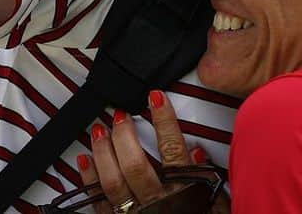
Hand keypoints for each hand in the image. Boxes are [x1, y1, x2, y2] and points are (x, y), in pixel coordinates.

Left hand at [79, 90, 229, 212]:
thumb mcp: (216, 207)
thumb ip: (208, 181)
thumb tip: (197, 153)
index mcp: (183, 195)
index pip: (173, 150)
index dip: (163, 120)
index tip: (156, 98)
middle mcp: (156, 204)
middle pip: (135, 164)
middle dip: (125, 135)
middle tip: (120, 114)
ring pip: (112, 182)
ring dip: (103, 152)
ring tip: (99, 130)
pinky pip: (97, 203)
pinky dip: (88, 179)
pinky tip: (84, 160)